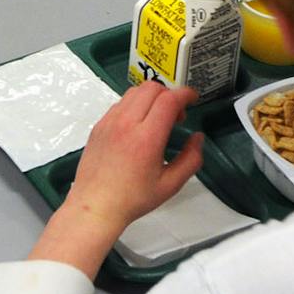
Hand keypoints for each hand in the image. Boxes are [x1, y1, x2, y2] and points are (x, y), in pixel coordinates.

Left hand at [67, 83, 204, 231]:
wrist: (95, 206)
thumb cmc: (131, 199)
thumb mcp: (170, 185)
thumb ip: (191, 159)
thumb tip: (198, 138)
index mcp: (146, 138)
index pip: (169, 100)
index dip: (185, 94)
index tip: (193, 99)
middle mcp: (126, 124)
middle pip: (152, 88)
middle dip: (170, 94)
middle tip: (177, 115)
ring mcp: (109, 122)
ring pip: (134, 91)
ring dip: (151, 97)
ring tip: (158, 119)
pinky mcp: (99, 125)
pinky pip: (120, 103)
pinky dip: (134, 105)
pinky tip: (138, 125)